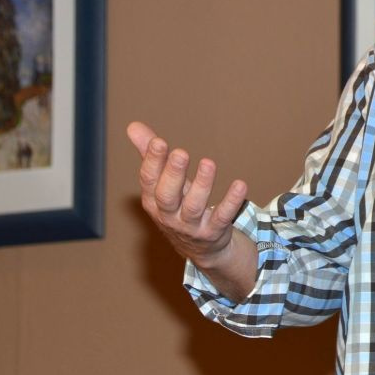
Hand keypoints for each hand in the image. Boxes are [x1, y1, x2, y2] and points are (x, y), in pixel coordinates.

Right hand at [128, 121, 249, 274]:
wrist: (201, 248)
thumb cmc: (179, 207)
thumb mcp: (164, 183)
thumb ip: (151, 155)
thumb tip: (133, 126)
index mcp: (154, 201)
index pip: (149, 181)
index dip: (153, 162)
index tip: (159, 142)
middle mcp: (169, 216)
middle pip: (167, 196)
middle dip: (173, 174)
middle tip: (181, 152)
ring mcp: (191, 226)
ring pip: (194, 207)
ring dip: (202, 185)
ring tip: (209, 163)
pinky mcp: (214, 232)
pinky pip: (222, 217)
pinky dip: (231, 202)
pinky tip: (240, 185)